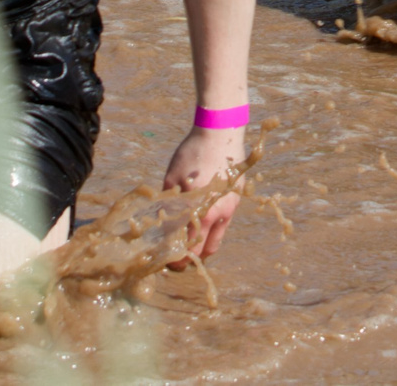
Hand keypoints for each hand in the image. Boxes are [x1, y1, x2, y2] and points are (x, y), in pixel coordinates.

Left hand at [161, 124, 247, 259]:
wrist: (221, 133)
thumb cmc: (192, 154)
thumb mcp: (172, 179)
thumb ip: (168, 204)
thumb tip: (159, 224)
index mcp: (200, 212)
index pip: (188, 247)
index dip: (177, 259)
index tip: (167, 263)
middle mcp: (218, 215)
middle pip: (204, 250)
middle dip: (190, 259)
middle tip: (176, 261)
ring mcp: (230, 208)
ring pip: (216, 240)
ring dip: (202, 248)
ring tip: (188, 247)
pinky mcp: (236, 199)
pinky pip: (223, 224)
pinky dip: (211, 231)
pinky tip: (200, 225)